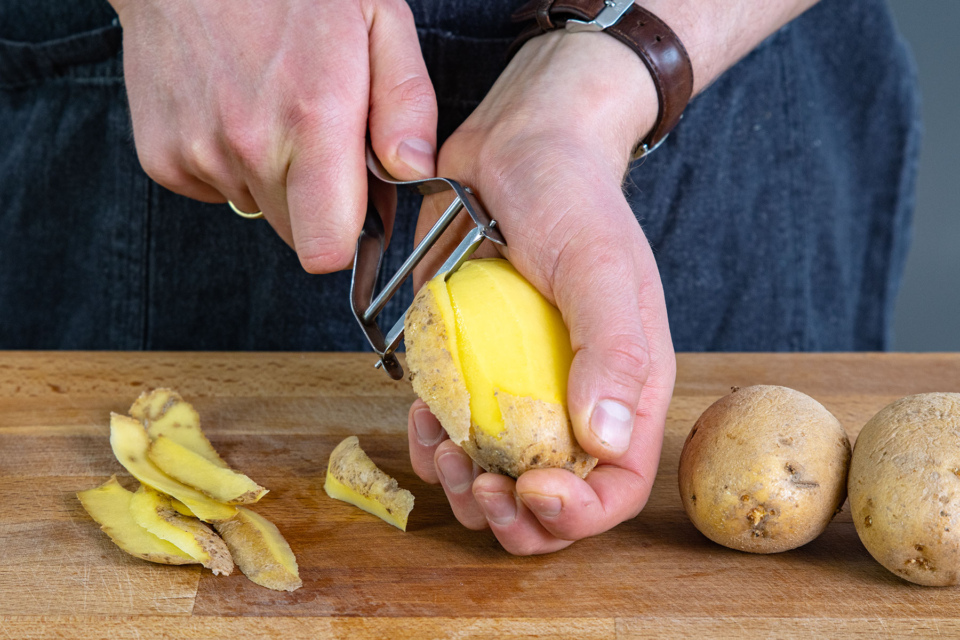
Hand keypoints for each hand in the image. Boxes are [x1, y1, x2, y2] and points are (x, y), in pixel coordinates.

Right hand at [110, 0, 436, 271]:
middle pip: (299, 236)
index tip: (359, 207)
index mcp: (312, 120)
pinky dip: (231, 166)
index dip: (350, 237)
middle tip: (322, 142)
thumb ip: (407, 104)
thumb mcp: (379, 21)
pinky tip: (234, 113)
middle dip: (319, 203)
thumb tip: (412, 171)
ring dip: (275, 179)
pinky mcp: (162, 158)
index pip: (327, 248)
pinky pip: (216, 191)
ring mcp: (198, 154)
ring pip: (259, 210)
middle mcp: (249, 146)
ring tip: (274, 112)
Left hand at [406, 30, 676, 554]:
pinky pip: (454, 432)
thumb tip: (606, 440)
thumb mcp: (599, 269)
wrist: (517, 146)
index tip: (530, 491)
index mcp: (624, 389)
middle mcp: (574, 399)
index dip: (577, 514)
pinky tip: (422, 423)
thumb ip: (612, 352)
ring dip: (465, 488)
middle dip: (513, 516)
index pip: (615, 487)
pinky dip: (433, 444)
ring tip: (444, 458)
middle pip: (552, 500)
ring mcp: (519, 388)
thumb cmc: (571, 199)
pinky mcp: (473, 368)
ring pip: (497, 478)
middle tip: (478, 488)